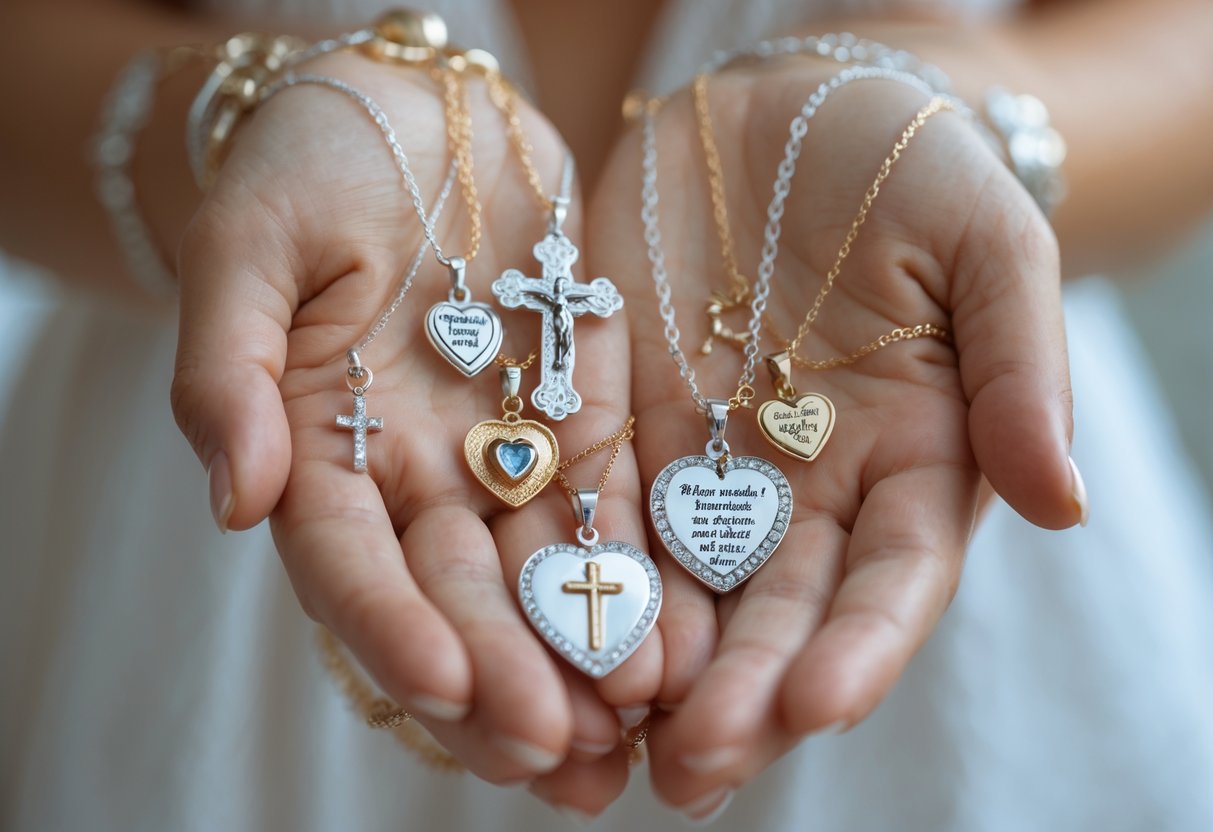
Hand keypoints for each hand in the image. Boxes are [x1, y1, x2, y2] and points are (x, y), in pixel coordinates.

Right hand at [169, 53, 661, 813]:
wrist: (419, 113)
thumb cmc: (311, 166)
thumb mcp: (248, 249)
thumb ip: (227, 373)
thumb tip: (233, 504)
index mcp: (321, 449)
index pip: (349, 562)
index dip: (392, 628)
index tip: (445, 689)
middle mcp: (415, 475)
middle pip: (458, 593)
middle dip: (508, 674)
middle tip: (564, 752)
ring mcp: (505, 454)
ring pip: (545, 576)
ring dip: (586, 654)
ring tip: (636, 730)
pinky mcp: (586, 419)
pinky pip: (618, 508)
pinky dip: (647, 575)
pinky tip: (684, 642)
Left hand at [588, 62, 1080, 813]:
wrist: (790, 109)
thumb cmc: (910, 166)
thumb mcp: (988, 244)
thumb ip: (1020, 368)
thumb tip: (1063, 502)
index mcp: (911, 461)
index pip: (891, 576)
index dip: (861, 644)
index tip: (818, 703)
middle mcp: (807, 486)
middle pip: (774, 606)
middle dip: (737, 690)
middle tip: (691, 771)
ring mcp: (707, 461)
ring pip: (677, 580)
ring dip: (641, 660)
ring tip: (604, 736)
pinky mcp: (620, 419)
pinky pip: (591, 502)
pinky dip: (569, 566)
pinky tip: (542, 627)